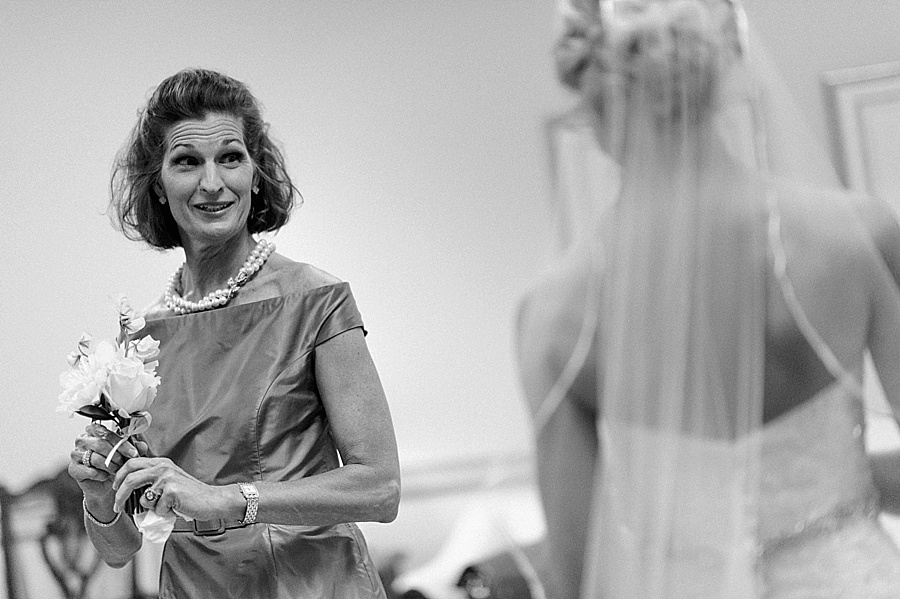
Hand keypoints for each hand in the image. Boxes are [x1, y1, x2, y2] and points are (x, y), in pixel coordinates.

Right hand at [68, 423, 145, 499]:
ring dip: (109, 466)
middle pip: (100, 444)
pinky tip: (105, 476)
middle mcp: (82, 439)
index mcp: (94, 430)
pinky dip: (101, 475)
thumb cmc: (115, 465)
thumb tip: (142, 446)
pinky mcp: (73, 469)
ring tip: (116, 470)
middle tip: (124, 463)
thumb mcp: (127, 455)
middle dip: (116, 455)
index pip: (107, 433)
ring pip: (95, 458)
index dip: (122, 443)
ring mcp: (75, 454)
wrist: (106, 487)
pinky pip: (90, 471)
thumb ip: (135, 448)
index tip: (133, 453)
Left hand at [112, 457, 229, 520]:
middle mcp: (163, 467)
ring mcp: (167, 478)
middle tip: (117, 506)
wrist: (212, 500)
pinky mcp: (171, 490)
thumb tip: (128, 491)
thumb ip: (152, 481)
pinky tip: (175, 508)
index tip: (115, 488)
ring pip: (143, 498)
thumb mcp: (169, 481)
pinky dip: (163, 513)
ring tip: (164, 508)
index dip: (119, 476)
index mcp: (161, 463)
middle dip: (119, 494)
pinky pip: (156, 508)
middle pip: (130, 477)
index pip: (131, 463)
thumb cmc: (190, 495)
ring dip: (150, 508)